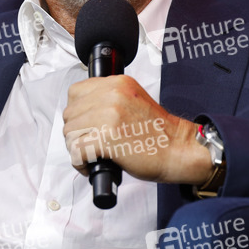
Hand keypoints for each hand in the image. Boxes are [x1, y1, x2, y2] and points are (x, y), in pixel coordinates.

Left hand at [63, 75, 212, 185]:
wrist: (179, 149)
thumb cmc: (159, 132)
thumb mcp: (133, 100)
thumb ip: (110, 98)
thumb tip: (84, 110)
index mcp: (117, 83)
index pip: (75, 92)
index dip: (77, 112)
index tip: (84, 124)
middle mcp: (112, 94)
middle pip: (70, 114)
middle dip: (76, 133)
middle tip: (88, 144)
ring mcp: (108, 115)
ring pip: (70, 132)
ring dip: (76, 148)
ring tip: (90, 156)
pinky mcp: (106, 138)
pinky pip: (76, 150)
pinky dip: (80, 162)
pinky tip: (90, 165)